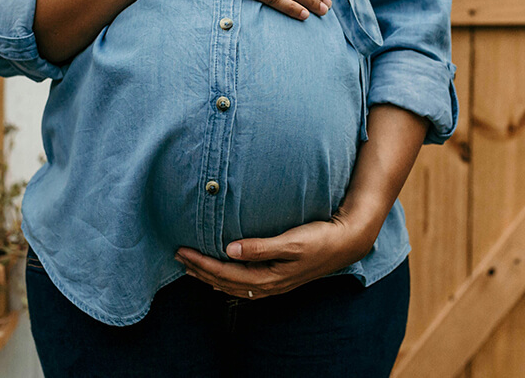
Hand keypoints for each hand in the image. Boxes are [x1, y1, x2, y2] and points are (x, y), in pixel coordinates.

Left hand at [174, 212, 375, 299]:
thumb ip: (260, 247)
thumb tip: (229, 250)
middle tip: (178, 256)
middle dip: (200, 270)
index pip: (225, 274)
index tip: (182, 251)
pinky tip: (220, 273)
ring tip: (191, 266)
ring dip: (210, 276)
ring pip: (233, 284)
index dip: (202, 264)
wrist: (347, 243)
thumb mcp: (291, 241)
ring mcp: (273, 283)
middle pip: (225, 282)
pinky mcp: (278, 277)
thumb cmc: (320, 239)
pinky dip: (226, 278)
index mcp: (269, 278)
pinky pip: (244, 283)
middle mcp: (268, 285)